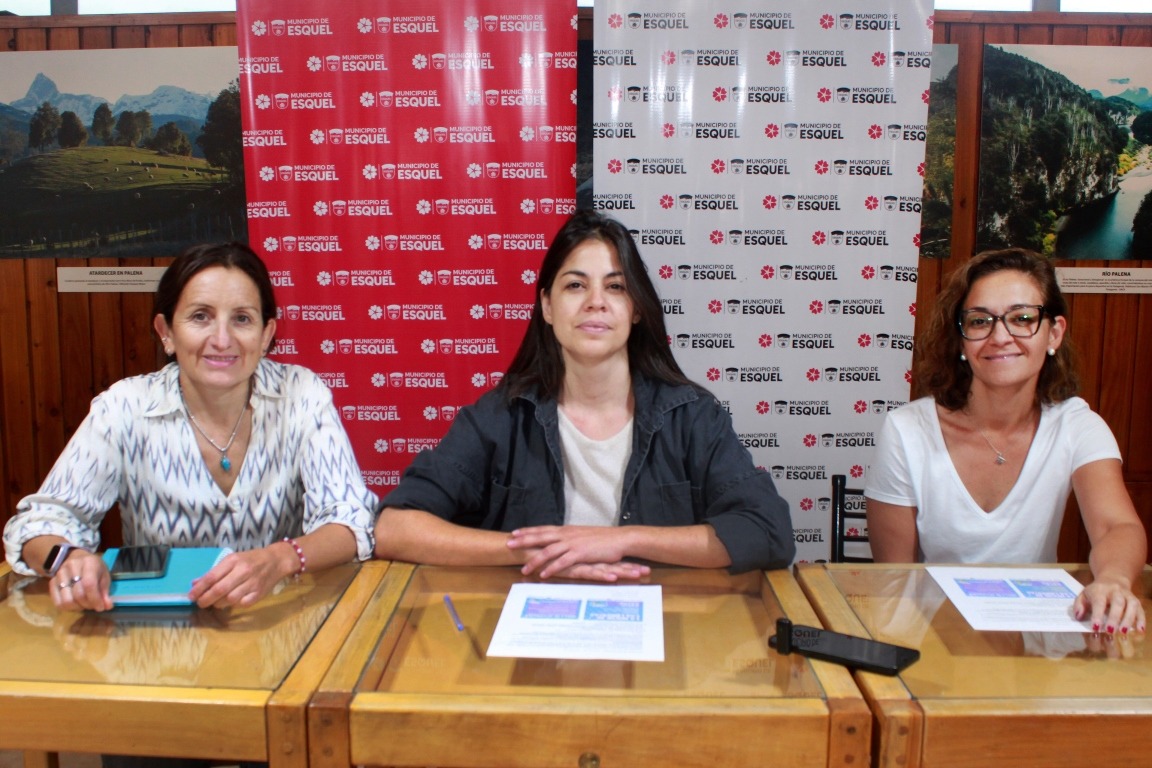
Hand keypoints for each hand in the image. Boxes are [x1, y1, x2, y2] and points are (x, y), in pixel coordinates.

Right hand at [51, 549, 112, 611]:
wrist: (76, 557)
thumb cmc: (94, 568)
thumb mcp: (104, 575)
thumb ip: (105, 591)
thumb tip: (107, 606)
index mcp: (89, 562)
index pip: (89, 584)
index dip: (95, 599)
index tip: (101, 607)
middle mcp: (72, 566)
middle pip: (78, 594)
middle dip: (88, 605)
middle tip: (94, 605)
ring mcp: (59, 574)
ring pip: (67, 601)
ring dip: (78, 607)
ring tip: (84, 604)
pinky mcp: (51, 582)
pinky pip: (57, 602)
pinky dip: (68, 608)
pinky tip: (75, 603)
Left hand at [188, 546, 288, 607]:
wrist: (276, 560)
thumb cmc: (251, 559)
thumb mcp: (232, 560)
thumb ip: (214, 572)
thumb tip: (195, 583)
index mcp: (233, 560)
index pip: (212, 577)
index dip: (199, 589)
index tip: (191, 596)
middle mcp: (243, 571)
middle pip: (219, 589)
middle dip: (206, 599)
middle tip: (200, 603)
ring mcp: (252, 583)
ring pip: (229, 599)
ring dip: (218, 603)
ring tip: (215, 602)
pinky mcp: (259, 593)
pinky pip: (242, 604)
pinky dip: (233, 605)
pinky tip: (230, 602)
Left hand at [507, 526, 647, 579]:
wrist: (620, 539)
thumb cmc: (604, 539)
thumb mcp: (584, 535)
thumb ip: (571, 538)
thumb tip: (562, 541)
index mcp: (567, 530)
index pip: (543, 529)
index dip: (528, 531)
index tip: (514, 533)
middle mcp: (567, 535)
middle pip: (541, 537)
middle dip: (524, 541)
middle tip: (509, 545)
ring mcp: (573, 544)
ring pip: (549, 551)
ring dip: (535, 560)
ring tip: (524, 569)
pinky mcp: (581, 554)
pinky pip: (563, 562)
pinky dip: (552, 569)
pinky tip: (544, 575)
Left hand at [1074, 577, 1145, 635]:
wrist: (1113, 578)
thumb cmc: (1096, 591)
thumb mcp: (1084, 594)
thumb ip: (1079, 605)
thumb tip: (1079, 617)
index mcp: (1100, 590)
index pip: (1099, 602)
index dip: (1097, 615)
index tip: (1095, 627)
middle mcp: (1115, 591)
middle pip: (1117, 603)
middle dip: (1114, 618)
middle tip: (1110, 631)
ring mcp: (1127, 595)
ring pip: (1131, 605)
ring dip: (1128, 619)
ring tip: (1124, 632)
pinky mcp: (1136, 600)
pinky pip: (1140, 609)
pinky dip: (1141, 620)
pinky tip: (1140, 630)